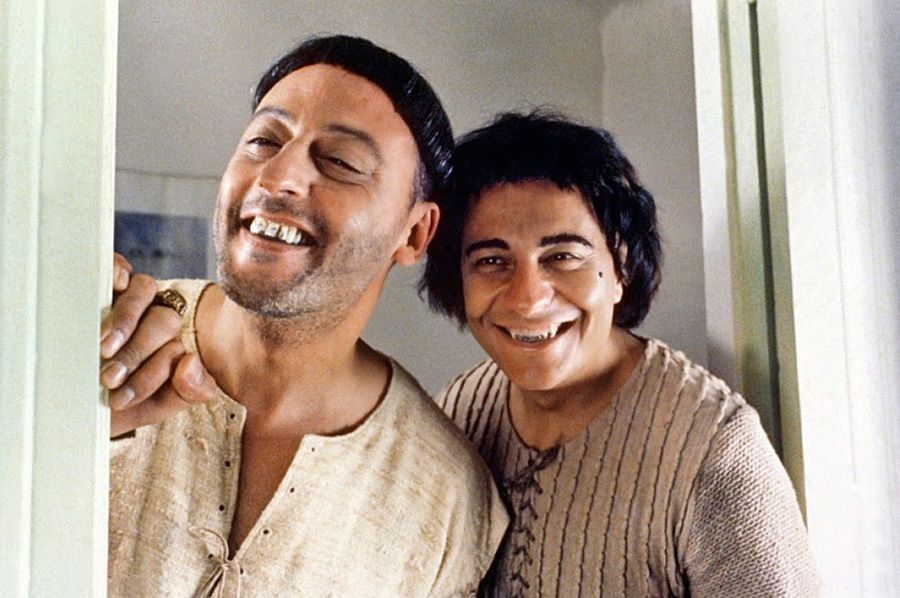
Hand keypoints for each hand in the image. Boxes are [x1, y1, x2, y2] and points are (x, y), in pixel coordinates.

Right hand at [100, 253, 215, 437]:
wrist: (71, 408)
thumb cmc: (115, 405)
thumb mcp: (153, 407)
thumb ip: (188, 390)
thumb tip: (191, 361)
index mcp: (170, 347)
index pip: (174, 350)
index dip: (151, 374)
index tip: (122, 398)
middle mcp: (155, 321)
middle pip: (163, 321)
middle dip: (136, 353)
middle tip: (109, 377)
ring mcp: (130, 301)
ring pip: (145, 290)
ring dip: (126, 320)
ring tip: (103, 348)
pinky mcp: (104, 287)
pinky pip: (120, 268)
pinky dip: (119, 270)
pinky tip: (115, 283)